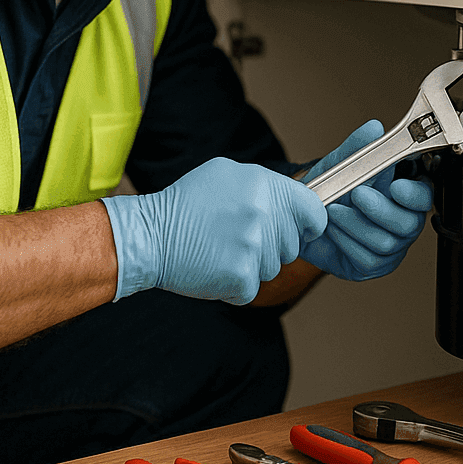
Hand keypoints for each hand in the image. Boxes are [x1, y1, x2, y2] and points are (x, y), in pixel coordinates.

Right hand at [105, 158, 326, 304]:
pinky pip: (253, 288)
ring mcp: (253, 246)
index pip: (313, 211)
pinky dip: (235, 285)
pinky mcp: (241, 275)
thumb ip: (265, 186)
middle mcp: (262, 213)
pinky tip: (213, 267)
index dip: (308, 224)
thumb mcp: (226, 175)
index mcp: (262, 185)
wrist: (150, 236)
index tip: (300, 229)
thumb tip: (294, 201)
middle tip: (236, 238)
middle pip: (291, 245)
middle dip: (270, 247)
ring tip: (220, 250)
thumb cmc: (186, 206)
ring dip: (252, 266)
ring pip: (273, 268)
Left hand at [298, 120, 434, 280]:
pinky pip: (368, 259)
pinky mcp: (373, 265)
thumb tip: (373, 129)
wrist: (300, 216)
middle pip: (409, 224)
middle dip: (380, 210)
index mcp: (404, 195)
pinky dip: (346, 242)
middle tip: (356, 194)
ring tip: (334, 210)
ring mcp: (390, 247)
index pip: (425, 197)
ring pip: (385, 243)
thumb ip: (358, 147)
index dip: (414, 195)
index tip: (395, 186)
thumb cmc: (328, 190)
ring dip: (355, 224)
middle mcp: (403, 223)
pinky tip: (333, 229)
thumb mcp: (340, 164)